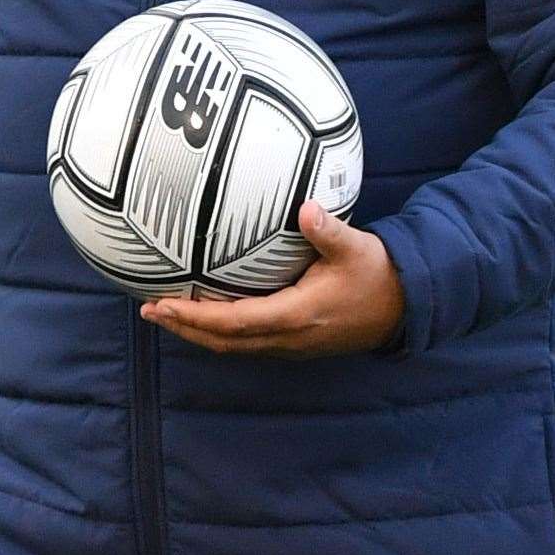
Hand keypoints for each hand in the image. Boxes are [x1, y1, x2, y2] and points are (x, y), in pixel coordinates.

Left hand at [140, 200, 404, 357]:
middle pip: (223, 342)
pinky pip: (246, 342)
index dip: (196, 317)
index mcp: (297, 316)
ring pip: (233, 346)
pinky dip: (218, 332)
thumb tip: (306, 209)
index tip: (163, 304)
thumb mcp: (357, 248)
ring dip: (198, 332)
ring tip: (166, 313)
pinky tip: (205, 314)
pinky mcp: (294, 342)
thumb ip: (329, 231)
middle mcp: (288, 338)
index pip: (234, 322)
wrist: (405, 308)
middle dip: (184, 328)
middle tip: (149, 310)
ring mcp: (290, 345)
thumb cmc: (377, 274)